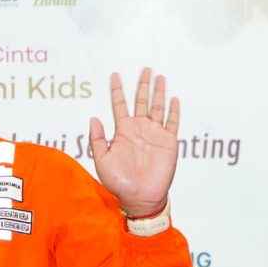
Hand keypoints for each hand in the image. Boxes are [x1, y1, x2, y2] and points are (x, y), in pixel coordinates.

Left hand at [86, 68, 181, 219]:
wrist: (140, 198)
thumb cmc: (119, 182)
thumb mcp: (102, 160)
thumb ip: (98, 139)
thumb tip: (94, 118)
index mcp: (123, 131)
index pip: (119, 105)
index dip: (116, 90)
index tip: (114, 75)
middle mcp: (139, 129)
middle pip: (141, 101)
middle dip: (142, 85)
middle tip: (145, 69)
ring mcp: (154, 134)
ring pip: (157, 107)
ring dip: (158, 92)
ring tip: (159, 77)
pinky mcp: (168, 142)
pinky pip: (172, 123)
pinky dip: (173, 111)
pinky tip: (173, 99)